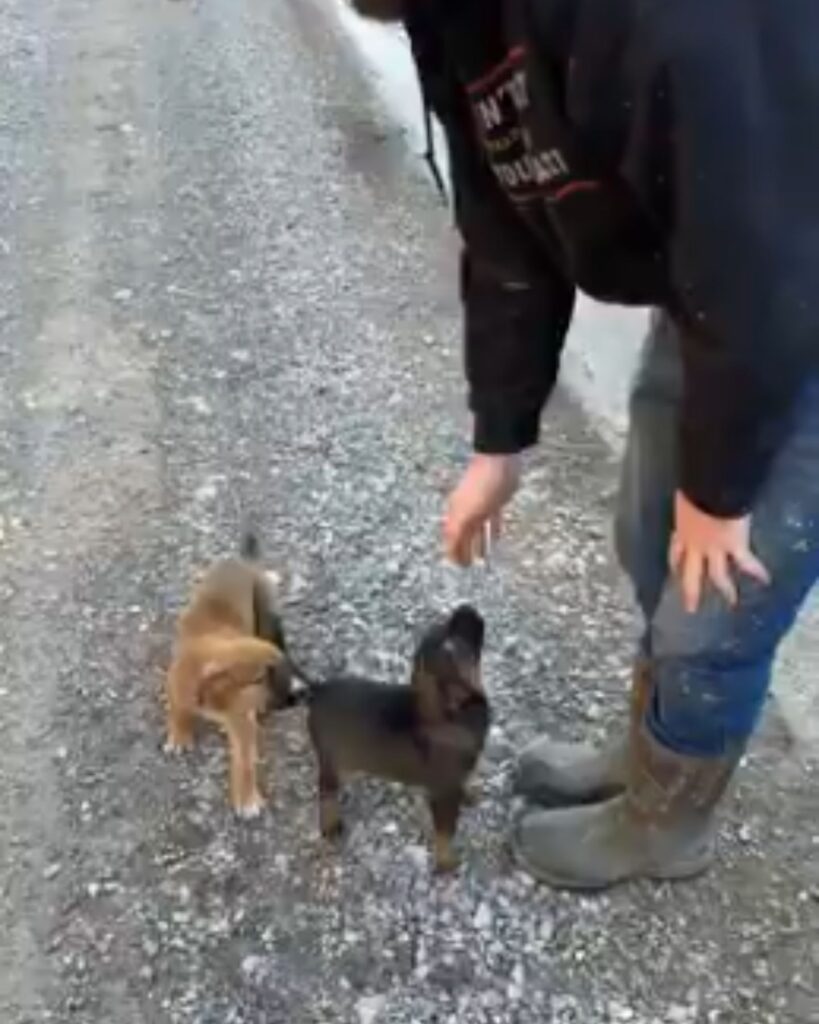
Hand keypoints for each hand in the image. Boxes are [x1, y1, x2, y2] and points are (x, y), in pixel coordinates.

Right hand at [443, 453, 520, 565]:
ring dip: (478, 542)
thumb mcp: (467, 514)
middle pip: (463, 534)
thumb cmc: (481, 487)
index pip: (451, 537)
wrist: (499, 460)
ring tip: (482, 557)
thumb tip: (449, 551)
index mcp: (457, 513)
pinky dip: (492, 530)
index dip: (453, 552)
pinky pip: (491, 520)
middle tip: (468, 565)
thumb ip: (457, 533)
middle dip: (465, 549)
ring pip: (477, 528)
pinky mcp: (495, 500)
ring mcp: (481, 504)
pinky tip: (496, 539)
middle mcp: (466, 509)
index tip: (458, 566)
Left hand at [669, 491, 769, 612]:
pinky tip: (765, 579)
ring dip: (726, 589)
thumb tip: (689, 497)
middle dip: (690, 592)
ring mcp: (714, 549)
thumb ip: (688, 505)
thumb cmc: (694, 486)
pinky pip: (746, 562)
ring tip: (732, 602)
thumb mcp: (685, 498)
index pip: (675, 552)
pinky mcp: (734, 546)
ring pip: (718, 575)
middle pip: (690, 574)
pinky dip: (757, 571)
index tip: (675, 571)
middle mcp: (695, 546)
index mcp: (682, 532)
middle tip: (691, 608)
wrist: (708, 488)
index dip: (675, 562)